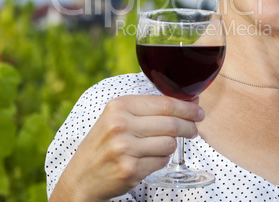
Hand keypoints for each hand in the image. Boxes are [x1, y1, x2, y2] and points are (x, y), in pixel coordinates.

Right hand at [49, 95, 204, 201]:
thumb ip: (147, 109)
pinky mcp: (130, 169)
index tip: (197, 110)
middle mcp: (121, 124)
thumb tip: (187, 102)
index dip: (186, 107)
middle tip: (194, 129)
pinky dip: (162, 160)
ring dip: (172, 145)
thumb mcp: (117, 117)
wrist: (81, 177)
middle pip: (171, 123)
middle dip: (189, 126)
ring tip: (164, 145)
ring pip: (170, 143)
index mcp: (119, 106)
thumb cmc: (103, 143)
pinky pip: (162, 161)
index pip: (164, 103)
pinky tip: (150, 158)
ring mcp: (125, 148)